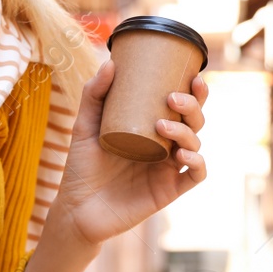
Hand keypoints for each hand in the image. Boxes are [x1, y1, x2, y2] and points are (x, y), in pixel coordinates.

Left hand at [46, 59, 208, 248]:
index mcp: (151, 128)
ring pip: (195, 143)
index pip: (181, 106)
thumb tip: (110, 62)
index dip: (194, 91)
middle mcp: (165, 146)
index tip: (192, 75)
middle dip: (193, 106)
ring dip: (187, 131)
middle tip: (173, 98)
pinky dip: (196, 161)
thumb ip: (94, 95)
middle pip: (194, 121)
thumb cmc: (82, 167)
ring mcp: (168, 168)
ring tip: (163, 126)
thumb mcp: (84, 126)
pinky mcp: (168, 190)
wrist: (76, 209)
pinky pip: (195, 175)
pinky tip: (183, 154)